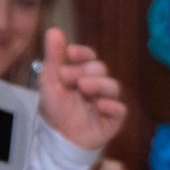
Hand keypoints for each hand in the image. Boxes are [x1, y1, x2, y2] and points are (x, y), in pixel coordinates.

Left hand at [37, 26, 127, 150]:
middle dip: (85, 71)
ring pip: (113, 86)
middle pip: (100, 69)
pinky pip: (119, 108)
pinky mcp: (114, 118)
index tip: (71, 53)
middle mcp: (97, 84)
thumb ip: (53, 57)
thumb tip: (54, 30)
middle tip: (68, 79)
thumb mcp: (50, 82)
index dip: (83, 53)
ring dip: (98, 84)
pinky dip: (110, 105)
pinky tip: (99, 106)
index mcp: (82, 74)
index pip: (89, 57)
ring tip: (83, 88)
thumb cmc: (56, 109)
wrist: (62, 140)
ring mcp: (107, 100)